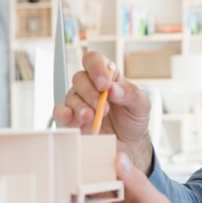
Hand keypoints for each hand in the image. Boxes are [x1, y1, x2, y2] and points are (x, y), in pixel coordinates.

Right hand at [53, 51, 154, 172]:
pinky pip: (60, 111)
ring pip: (70, 96)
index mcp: (107, 75)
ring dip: (80, 107)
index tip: (104, 85)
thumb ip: (130, 94)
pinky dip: (62, 113)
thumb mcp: (141, 104)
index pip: (94, 60)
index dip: (96, 68)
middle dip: (90, 93)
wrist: (129, 142)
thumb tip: (113, 89)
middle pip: (79, 78)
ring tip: (91, 117)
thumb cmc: (133, 118)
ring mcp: (79, 101)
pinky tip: (70, 117)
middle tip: (103, 108)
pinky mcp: (72, 118)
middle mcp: (90, 85)